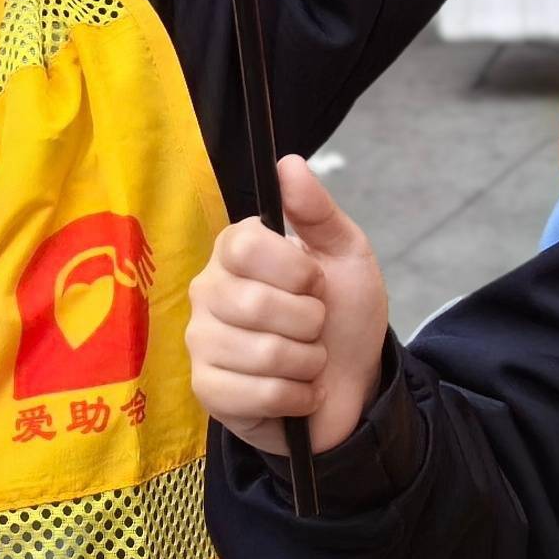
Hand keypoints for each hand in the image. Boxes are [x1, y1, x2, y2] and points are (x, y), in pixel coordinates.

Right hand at [189, 157, 389, 458]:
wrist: (356, 382)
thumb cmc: (345, 315)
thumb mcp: (346, 255)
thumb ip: (317, 210)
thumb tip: (288, 162)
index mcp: (235, 252)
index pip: (245, 245)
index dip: (295, 270)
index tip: (315, 282)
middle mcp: (208, 292)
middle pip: (254, 303)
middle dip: (309, 322)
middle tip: (315, 327)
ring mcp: (201, 343)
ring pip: (261, 352)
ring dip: (306, 362)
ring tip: (307, 361)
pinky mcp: (207, 390)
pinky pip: (255, 394)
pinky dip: (294, 396)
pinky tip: (296, 392)